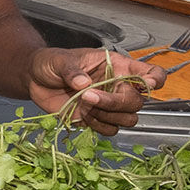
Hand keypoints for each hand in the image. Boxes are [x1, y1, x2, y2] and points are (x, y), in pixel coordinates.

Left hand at [29, 49, 167, 134]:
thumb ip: (71, 70)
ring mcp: (109, 105)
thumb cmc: (51, 63)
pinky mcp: (97, 119)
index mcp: (117, 66)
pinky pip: (110, 130)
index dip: (155, 79)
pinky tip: (81, 114)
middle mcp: (118, 86)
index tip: (148, 85)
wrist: (34, 80)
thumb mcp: (60, 60)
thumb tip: (83, 82)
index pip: (149, 72)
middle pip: (137, 102)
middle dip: (115, 102)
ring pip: (127, 119)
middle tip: (88, 96)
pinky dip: (97, 125)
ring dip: (106, 115)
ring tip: (83, 102)